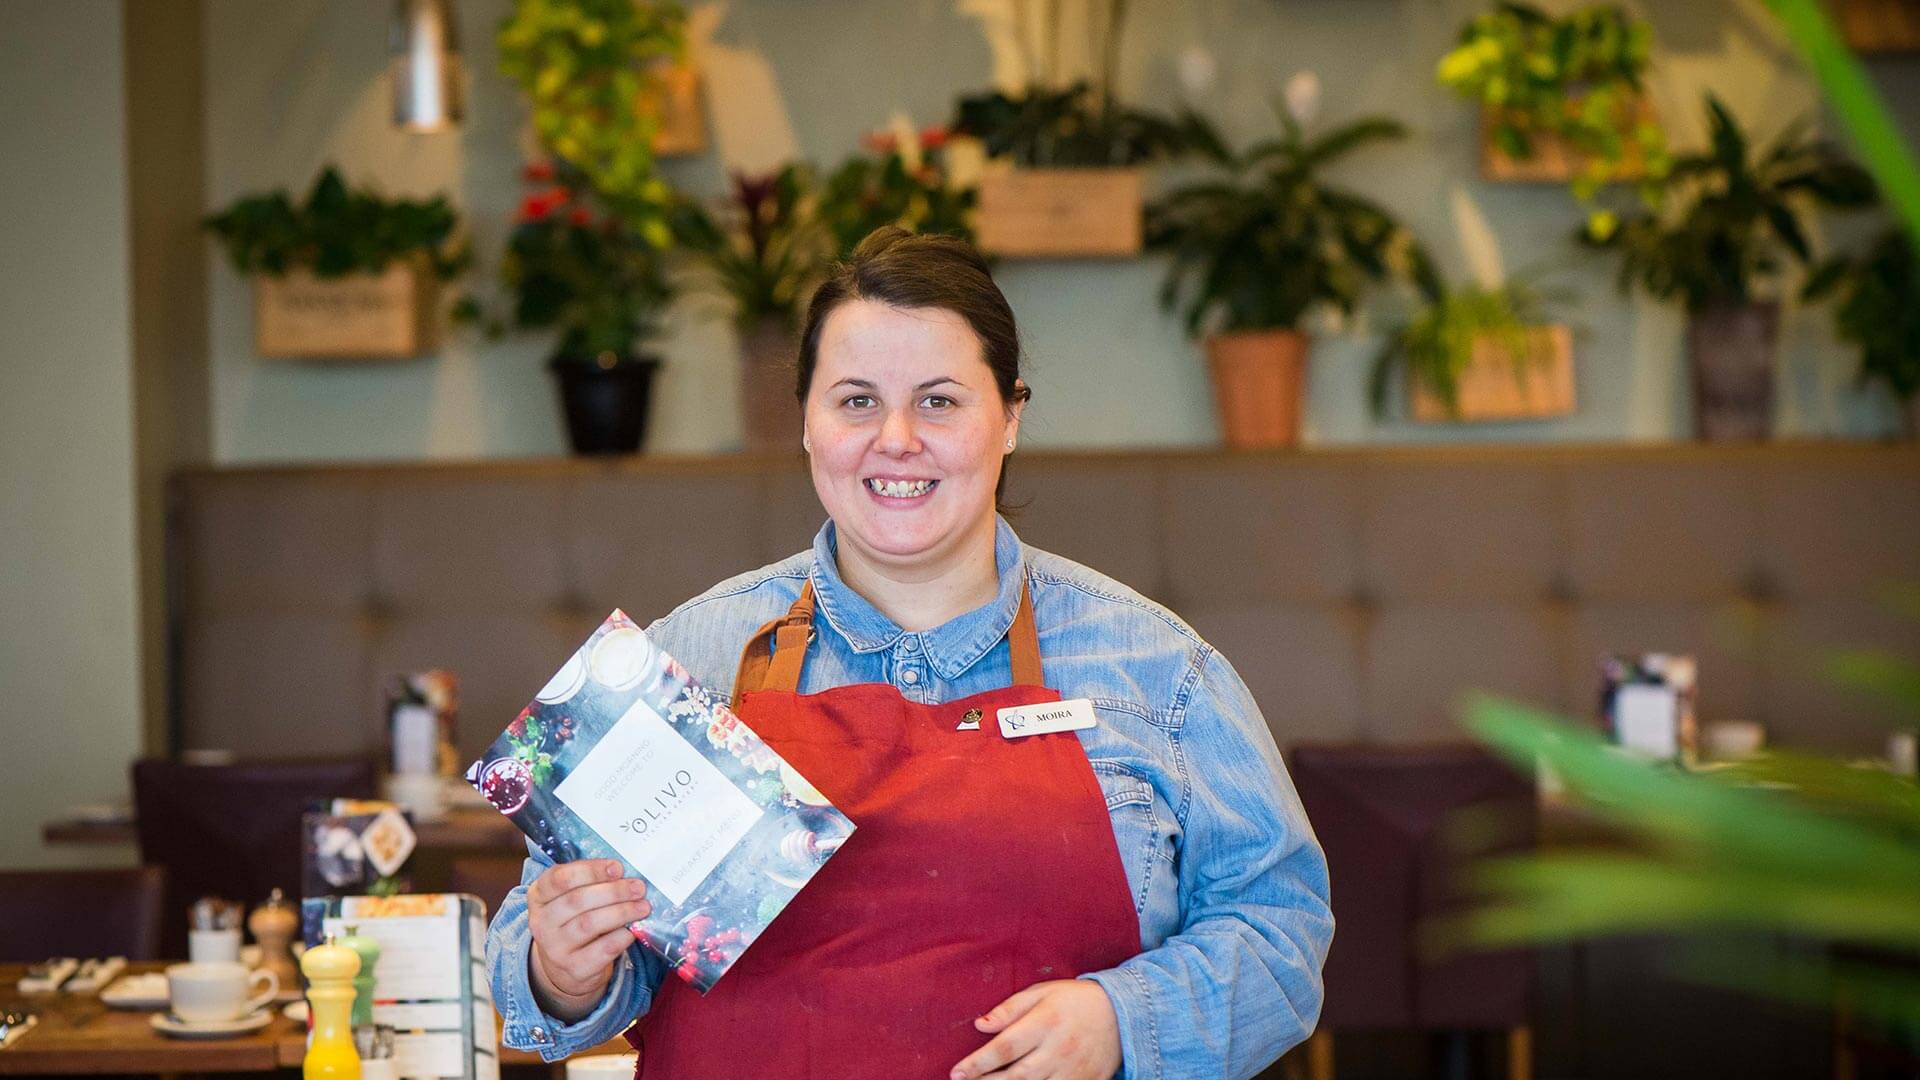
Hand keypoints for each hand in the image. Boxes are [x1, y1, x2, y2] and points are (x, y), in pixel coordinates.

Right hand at [526, 859, 650, 1017]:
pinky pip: (601, 951)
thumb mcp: (569, 897)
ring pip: (589, 924)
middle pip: (578, 900)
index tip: (617, 868)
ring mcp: (555, 948)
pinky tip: (631, 931)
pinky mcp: (574, 969)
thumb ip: (590, 882)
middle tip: (638, 888)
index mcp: (539, 896)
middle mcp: (542, 922)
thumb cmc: (573, 920)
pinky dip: (620, 938)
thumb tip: (624, 873)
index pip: (559, 878)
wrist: (565, 966)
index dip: (590, 870)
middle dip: (613, 891)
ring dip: (621, 912)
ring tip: (642, 907)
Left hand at [949, 979, 1121, 1079]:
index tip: (956, 1073)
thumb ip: (1009, 1009)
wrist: (1122, 1015)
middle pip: (1015, 1076)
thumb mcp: (1042, 993)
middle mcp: (1059, 1050)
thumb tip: (979, 1025)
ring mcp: (1073, 1071)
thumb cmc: (1074, 1000)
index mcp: (1046, 1022)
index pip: (1005, 1048)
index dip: (977, 1063)